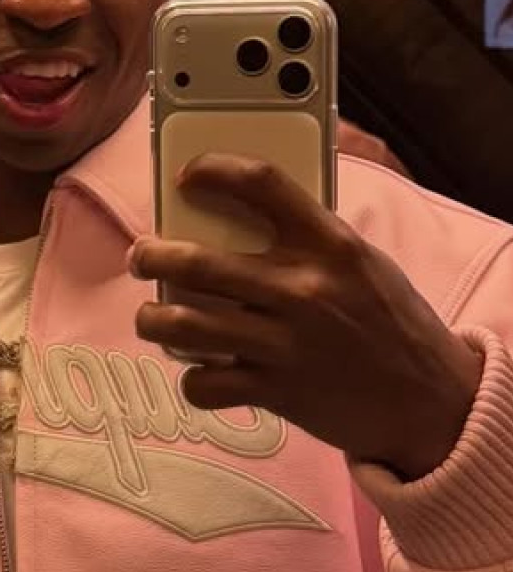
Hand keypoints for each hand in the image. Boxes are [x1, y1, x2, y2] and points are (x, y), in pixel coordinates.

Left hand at [130, 154, 482, 479]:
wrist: (428, 401)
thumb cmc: (391, 323)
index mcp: (331, 244)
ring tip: (152, 317)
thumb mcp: (361, 265)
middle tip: (143, 256)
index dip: (214, 170)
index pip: (261, 184)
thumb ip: (308, 243)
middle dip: (152, 256)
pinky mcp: (275, 391)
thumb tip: (236, 223)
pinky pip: (204, 382)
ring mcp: (285, 343)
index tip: (188, 175)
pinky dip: (195, 380)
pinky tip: (203, 373)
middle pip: (196, 262)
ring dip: (153, 320)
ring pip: (183, 326)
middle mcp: (303, 289)